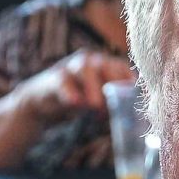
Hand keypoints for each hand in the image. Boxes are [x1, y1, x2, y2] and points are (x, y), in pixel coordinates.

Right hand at [15, 49, 133, 124]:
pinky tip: (75, 103)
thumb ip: (114, 102)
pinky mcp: (54, 78)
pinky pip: (63, 82)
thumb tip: (135, 117)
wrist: (41, 101)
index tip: (137, 97)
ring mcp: (70, 67)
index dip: (129, 80)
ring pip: (84, 69)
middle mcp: (88, 61)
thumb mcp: (97, 99)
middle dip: (114, 82)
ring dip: (92, 86)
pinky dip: (69, 92)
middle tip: (120, 102)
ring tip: (96, 105)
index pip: (121, 66)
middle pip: (105, 64)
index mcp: (103, 64)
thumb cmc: (76, 99)